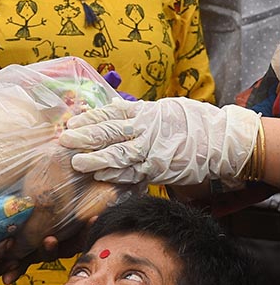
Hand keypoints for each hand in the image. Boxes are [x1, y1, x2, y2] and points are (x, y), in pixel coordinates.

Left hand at [59, 98, 259, 186]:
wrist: (220, 141)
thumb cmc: (192, 122)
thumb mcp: (163, 109)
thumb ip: (138, 112)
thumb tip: (114, 108)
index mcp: (145, 112)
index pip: (111, 113)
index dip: (90, 117)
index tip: (72, 120)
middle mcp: (146, 129)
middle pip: (109, 132)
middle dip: (85, 137)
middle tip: (64, 140)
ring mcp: (152, 150)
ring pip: (118, 154)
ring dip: (96, 159)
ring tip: (76, 163)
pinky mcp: (159, 169)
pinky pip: (134, 173)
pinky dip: (116, 175)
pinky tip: (101, 176)